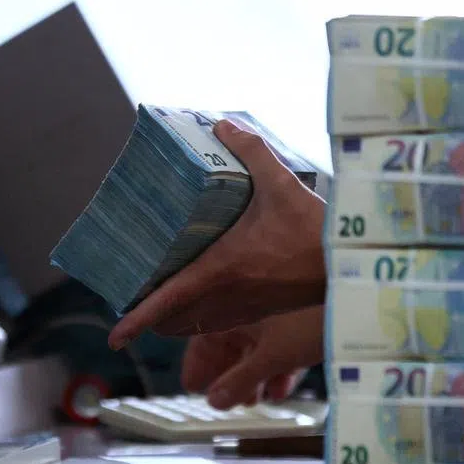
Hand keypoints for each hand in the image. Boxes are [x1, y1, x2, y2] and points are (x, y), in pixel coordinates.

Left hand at [108, 119, 324, 348]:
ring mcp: (242, 311)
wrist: (350, 267)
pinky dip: (199, 320)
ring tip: (158, 303)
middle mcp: (225, 298)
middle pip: (172, 321)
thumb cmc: (314, 230)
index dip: (135, 320)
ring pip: (193, 327)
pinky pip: (217, 325)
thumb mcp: (281, 183)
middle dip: (148, 319)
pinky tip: (202, 300)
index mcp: (220, 270)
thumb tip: (223, 125)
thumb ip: (251, 151)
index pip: (166, 300)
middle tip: (132, 303)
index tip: (113, 337)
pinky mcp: (259, 314)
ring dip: (173, 320)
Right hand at [181, 305, 323, 409]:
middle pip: (230, 345)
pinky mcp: (301, 319)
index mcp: (235, 309)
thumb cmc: (310, 318)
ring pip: (256, 347)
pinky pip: (280, 345)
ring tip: (254, 399)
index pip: (203, 340)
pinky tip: (281, 388)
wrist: (356, 297)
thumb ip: (240, 380)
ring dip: (253, 375)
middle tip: (223, 399)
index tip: (193, 387)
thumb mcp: (271, 357)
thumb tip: (213, 401)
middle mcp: (252, 308)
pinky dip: (277, 367)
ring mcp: (277, 314)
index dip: (199, 366)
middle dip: (228, 374)